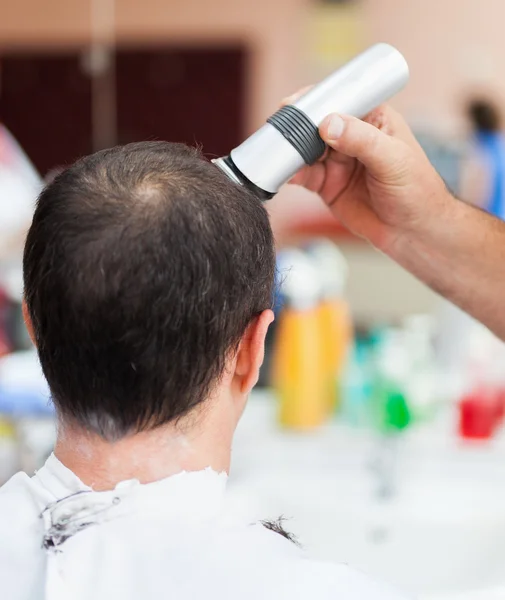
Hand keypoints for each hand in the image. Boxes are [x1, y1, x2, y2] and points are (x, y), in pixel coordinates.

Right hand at [287, 102, 449, 253]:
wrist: (412, 232)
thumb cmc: (416, 190)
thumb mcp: (393, 159)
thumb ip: (361, 140)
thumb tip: (328, 125)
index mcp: (372, 118)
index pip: (339, 100)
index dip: (316, 100)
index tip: (295, 104)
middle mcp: (351, 136)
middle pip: (316, 124)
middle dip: (298, 127)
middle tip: (282, 133)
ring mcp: (337, 161)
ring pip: (306, 150)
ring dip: (292, 151)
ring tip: (281, 154)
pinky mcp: (327, 184)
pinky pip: (304, 175)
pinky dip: (292, 174)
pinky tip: (287, 174)